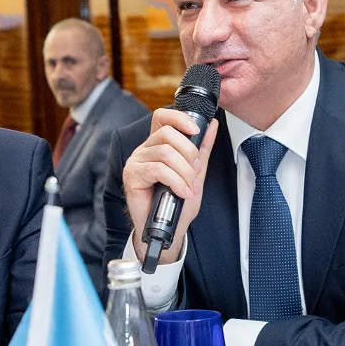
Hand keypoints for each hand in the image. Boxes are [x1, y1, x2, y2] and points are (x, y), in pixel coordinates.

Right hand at [122, 109, 219, 265]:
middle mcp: (145, 149)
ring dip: (184, 172)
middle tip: (195, 173)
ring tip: (188, 187)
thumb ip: (202, 148)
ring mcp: (136, 161)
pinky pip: (158, 170)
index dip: (180, 118)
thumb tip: (212, 125)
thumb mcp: (196, 172)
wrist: (169, 228)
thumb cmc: (178, 202)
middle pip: (168, 134)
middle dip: (189, 153)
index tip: (197, 130)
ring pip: (166, 153)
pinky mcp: (132, 176)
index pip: (163, 117)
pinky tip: (182, 192)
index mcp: (158, 145)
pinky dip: (176, 181)